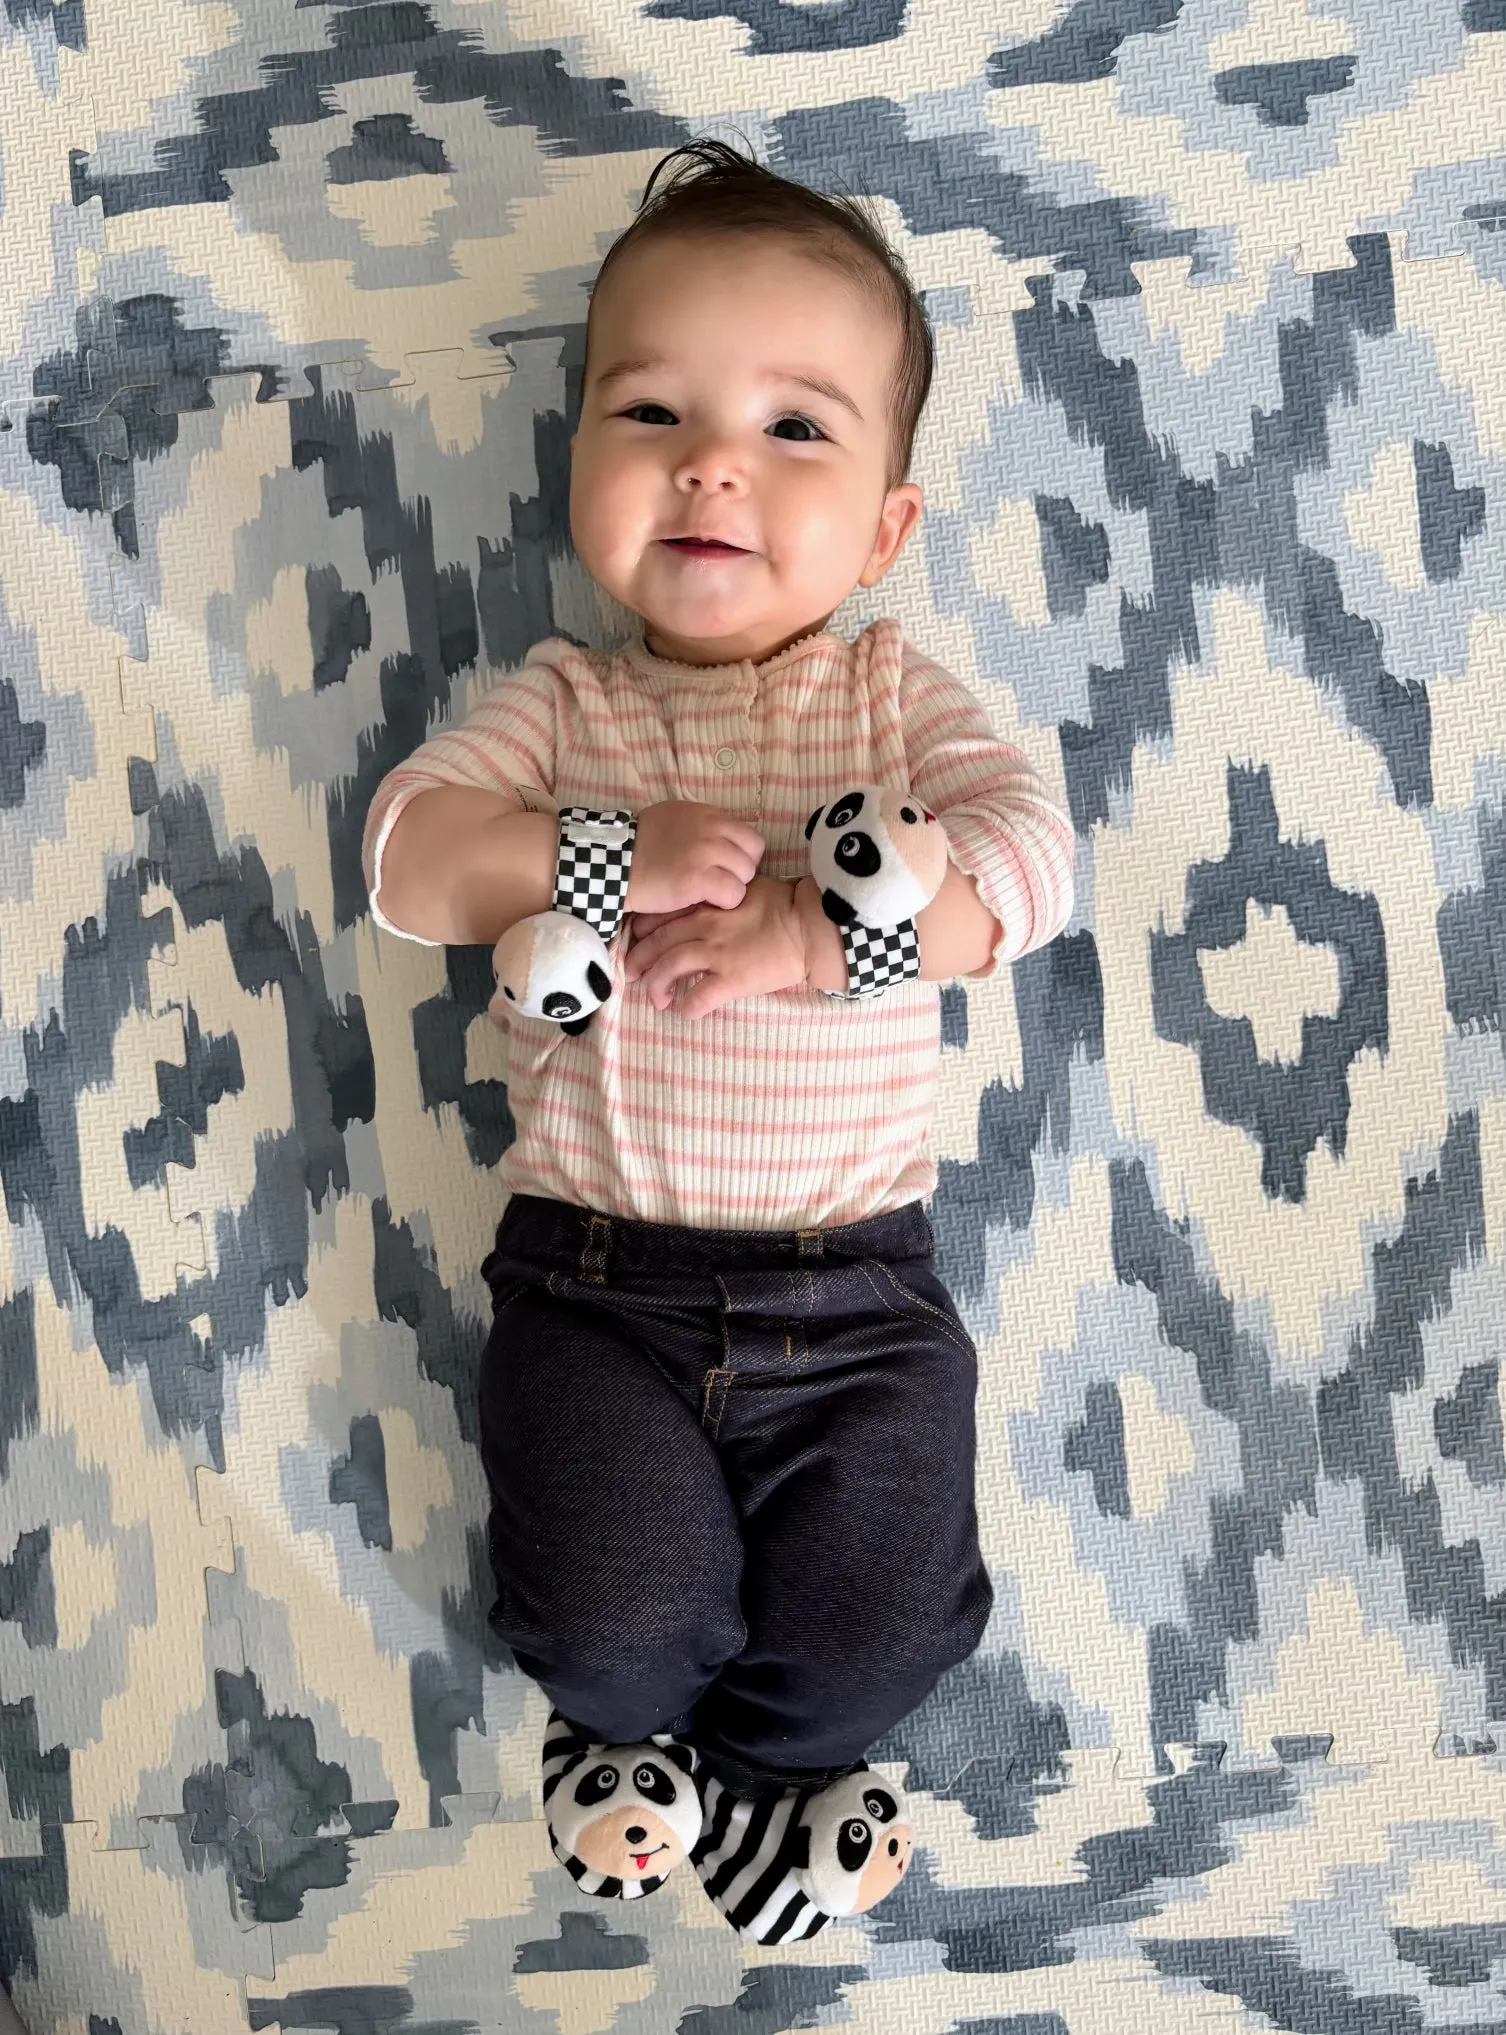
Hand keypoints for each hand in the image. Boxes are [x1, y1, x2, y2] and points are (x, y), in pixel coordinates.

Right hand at [624, 801, 765, 916]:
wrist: (614, 862)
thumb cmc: (641, 846)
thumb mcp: (674, 819)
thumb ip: (703, 826)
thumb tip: (725, 840)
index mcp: (707, 814)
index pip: (750, 836)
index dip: (742, 855)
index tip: (725, 867)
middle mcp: (711, 829)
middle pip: (752, 856)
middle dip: (739, 872)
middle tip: (718, 882)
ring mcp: (706, 853)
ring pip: (746, 875)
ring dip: (731, 887)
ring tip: (709, 893)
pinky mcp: (698, 879)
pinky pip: (733, 893)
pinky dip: (723, 902)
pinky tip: (705, 902)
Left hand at [625, 876, 807, 1019]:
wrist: (811, 926)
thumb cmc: (785, 904)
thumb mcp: (746, 887)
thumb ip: (719, 894)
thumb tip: (706, 900)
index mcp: (707, 904)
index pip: (662, 916)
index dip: (644, 930)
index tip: (637, 940)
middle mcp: (705, 927)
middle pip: (658, 943)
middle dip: (639, 960)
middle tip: (631, 973)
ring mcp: (717, 954)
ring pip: (669, 969)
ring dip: (657, 987)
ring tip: (657, 1000)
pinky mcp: (732, 979)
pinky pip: (699, 998)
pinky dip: (687, 1008)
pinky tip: (685, 1011)